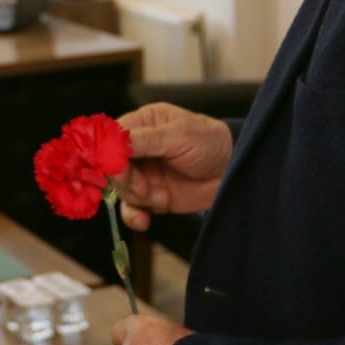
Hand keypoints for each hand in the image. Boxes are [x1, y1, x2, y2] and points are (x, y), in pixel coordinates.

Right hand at [113, 102, 232, 229]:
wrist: (234, 172)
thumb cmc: (211, 144)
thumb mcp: (179, 135)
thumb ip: (144, 140)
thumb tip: (111, 143)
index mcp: (143, 124)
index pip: (111, 137)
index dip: (110, 155)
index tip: (119, 169)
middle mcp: (139, 148)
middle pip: (113, 166)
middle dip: (127, 180)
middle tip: (145, 188)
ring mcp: (145, 173)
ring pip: (121, 189)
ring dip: (139, 198)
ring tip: (163, 197)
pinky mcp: (152, 196)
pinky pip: (131, 208)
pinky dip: (134, 216)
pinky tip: (144, 220)